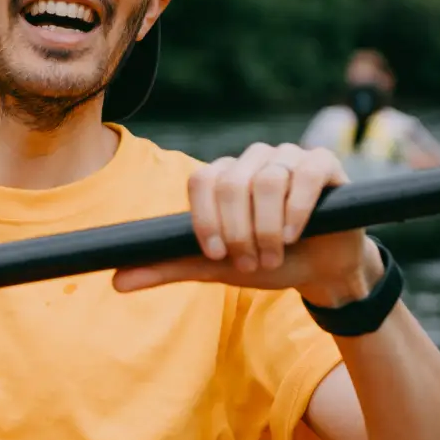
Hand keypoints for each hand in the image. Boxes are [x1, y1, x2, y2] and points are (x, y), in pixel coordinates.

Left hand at [112, 143, 380, 305]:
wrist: (321, 270)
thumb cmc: (266, 261)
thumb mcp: (214, 268)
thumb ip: (169, 267)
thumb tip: (116, 282)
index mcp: (224, 177)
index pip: (202, 181)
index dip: (205, 219)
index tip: (216, 255)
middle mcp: (252, 160)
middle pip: (232, 182)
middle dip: (239, 231)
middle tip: (250, 261)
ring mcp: (288, 157)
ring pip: (266, 180)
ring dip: (267, 227)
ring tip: (273, 255)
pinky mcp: (323, 163)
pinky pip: (304, 174)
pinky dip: (296, 209)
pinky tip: (295, 235)